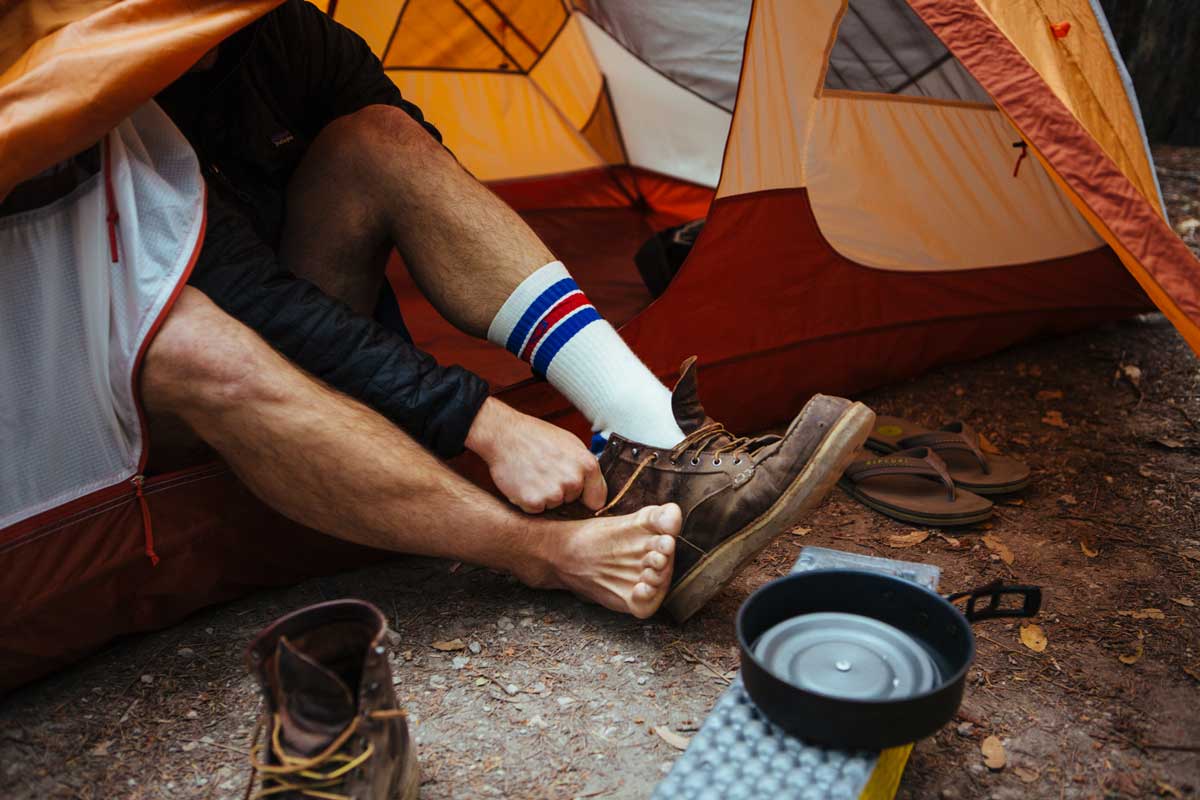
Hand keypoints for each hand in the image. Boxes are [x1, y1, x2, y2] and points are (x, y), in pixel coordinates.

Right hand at [465, 398, 606, 512]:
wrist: (504, 434)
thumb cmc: (536, 436)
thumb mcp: (570, 444)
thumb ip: (584, 467)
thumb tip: (594, 486)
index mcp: (588, 465)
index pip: (597, 499)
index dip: (586, 497)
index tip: (578, 495)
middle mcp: (573, 481)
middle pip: (573, 502)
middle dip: (562, 493)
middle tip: (546, 472)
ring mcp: (553, 493)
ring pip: (554, 506)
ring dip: (545, 496)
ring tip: (534, 474)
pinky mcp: (533, 502)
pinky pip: (536, 510)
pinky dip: (529, 500)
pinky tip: (524, 482)